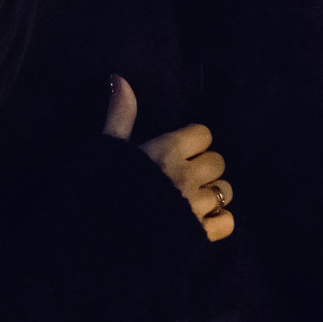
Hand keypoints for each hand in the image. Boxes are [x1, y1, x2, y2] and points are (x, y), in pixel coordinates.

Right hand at [103, 75, 232, 241]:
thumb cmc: (96, 191)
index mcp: (167, 151)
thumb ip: (120, 115)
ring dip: (211, 193)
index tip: (175, 151)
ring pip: (225, 190)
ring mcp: (196, 207)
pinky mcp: (200, 236)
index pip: (202, 134)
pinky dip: (218, 221)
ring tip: (190, 200)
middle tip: (180, 176)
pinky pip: (227, 222)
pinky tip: (200, 222)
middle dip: (202, 167)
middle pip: (216, 161)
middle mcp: (187, 176)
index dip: (191, 141)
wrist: (94, 243)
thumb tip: (119, 78)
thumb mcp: (105, 149)